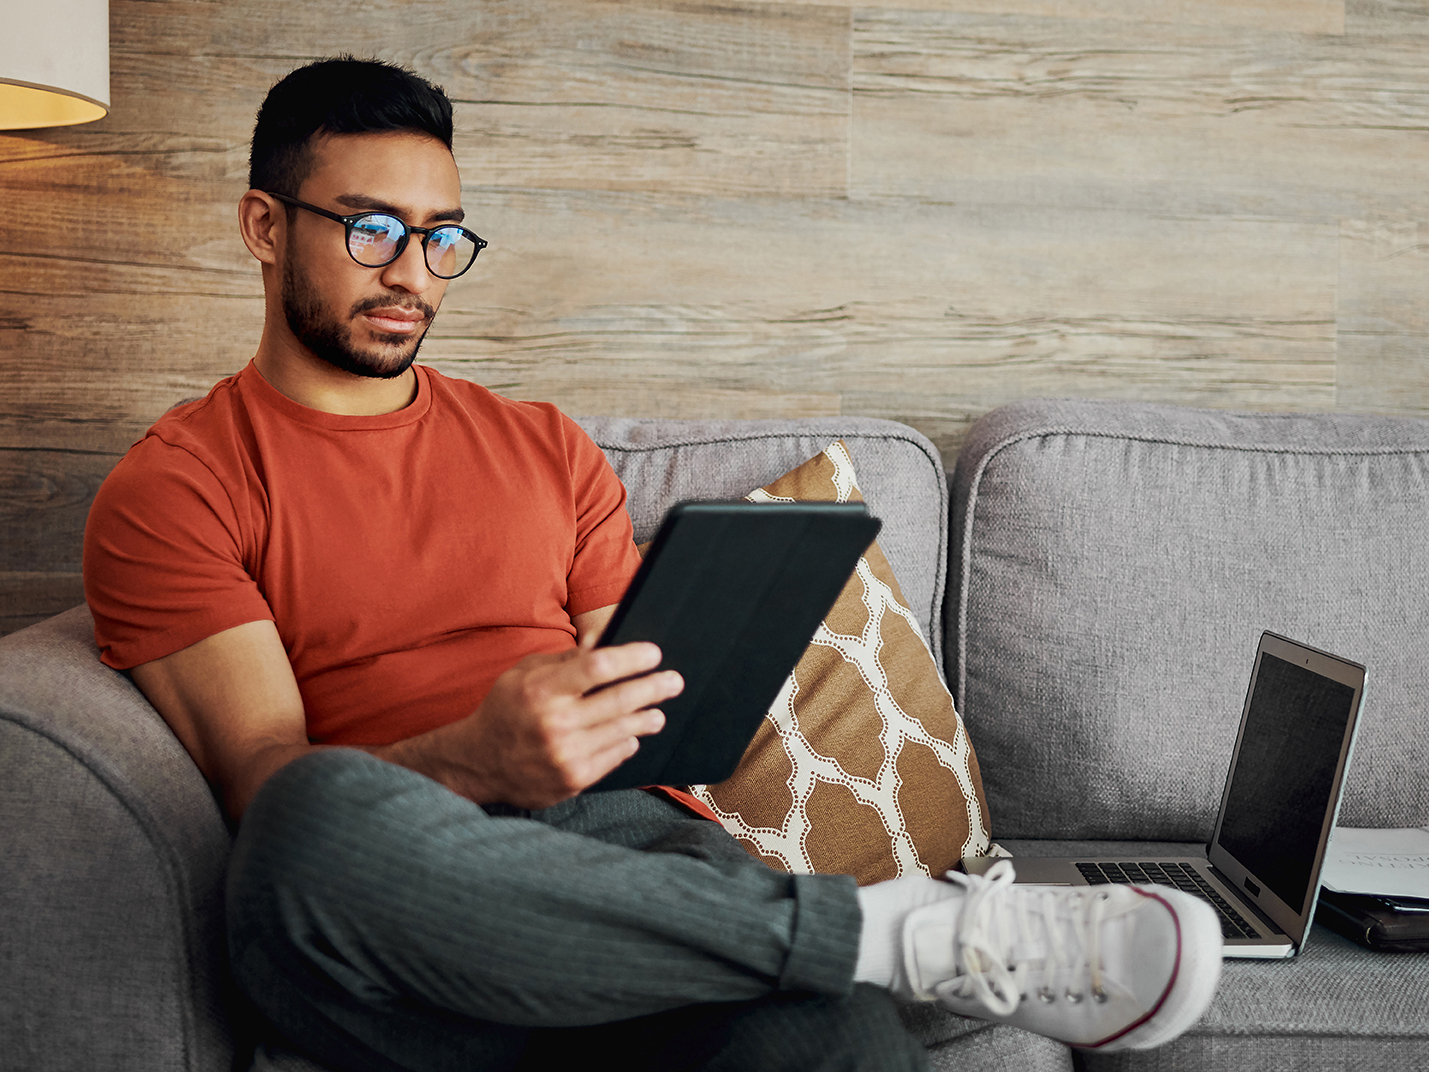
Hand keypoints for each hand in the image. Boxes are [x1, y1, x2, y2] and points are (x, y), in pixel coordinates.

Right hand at [452, 641, 682, 808]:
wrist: (479, 763)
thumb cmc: (506, 710)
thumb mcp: (525, 674)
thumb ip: (565, 661)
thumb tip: (605, 642)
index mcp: (541, 690)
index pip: (598, 667)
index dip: (632, 658)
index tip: (654, 653)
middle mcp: (556, 723)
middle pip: (620, 700)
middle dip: (655, 687)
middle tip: (674, 681)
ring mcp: (566, 754)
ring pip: (624, 731)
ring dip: (648, 718)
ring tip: (658, 712)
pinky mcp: (574, 779)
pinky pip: (615, 756)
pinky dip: (627, 743)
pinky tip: (631, 736)